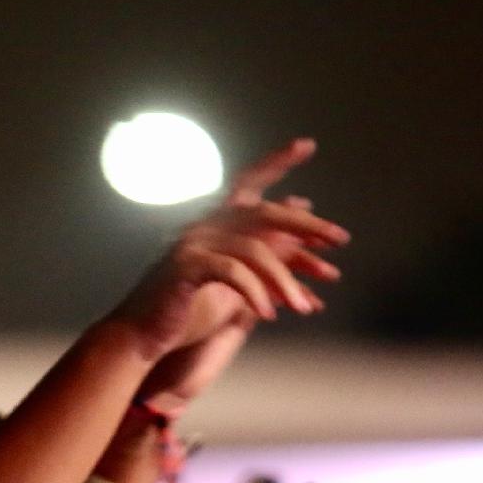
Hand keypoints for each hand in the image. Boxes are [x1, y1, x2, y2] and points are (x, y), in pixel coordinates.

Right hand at [106, 138, 347, 360]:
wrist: (142, 337)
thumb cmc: (185, 311)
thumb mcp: (233, 279)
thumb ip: (262, 251)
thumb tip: (296, 219)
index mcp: (213, 224)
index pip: (248, 183)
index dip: (276, 162)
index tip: (307, 145)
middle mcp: (203, 225)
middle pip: (266, 213)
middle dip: (307, 226)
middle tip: (340, 239)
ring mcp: (192, 243)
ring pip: (256, 250)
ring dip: (286, 282)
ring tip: (306, 307)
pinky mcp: (186, 267)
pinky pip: (234, 272)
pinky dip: (256, 293)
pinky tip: (270, 315)